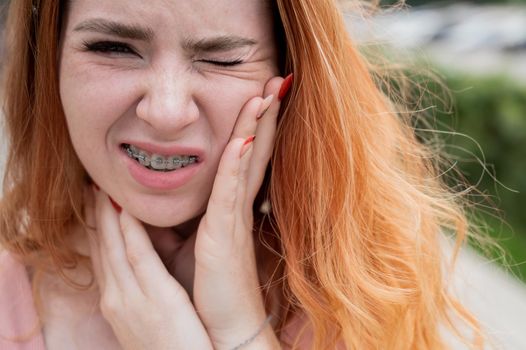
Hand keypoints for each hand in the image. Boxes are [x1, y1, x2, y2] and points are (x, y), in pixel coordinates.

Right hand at [84, 188, 212, 349]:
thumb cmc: (173, 343)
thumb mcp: (146, 314)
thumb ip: (140, 288)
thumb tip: (141, 265)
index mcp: (117, 302)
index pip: (102, 258)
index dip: (97, 230)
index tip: (94, 206)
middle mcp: (118, 298)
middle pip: (102, 249)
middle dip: (96, 218)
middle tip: (91, 188)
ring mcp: (132, 298)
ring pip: (114, 248)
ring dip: (107, 217)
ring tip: (103, 190)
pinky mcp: (157, 297)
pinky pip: (139, 256)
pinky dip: (130, 232)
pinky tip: (126, 210)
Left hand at [85, 75, 287, 349]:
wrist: (224, 328)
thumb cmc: (206, 289)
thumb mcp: (183, 244)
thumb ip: (175, 216)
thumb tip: (150, 196)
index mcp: (229, 208)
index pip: (244, 157)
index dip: (254, 126)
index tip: (260, 95)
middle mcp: (237, 207)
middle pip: (254, 150)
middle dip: (265, 115)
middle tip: (278, 81)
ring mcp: (234, 218)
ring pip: (247, 162)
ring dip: (258, 127)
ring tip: (268, 94)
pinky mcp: (226, 234)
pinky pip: (231, 192)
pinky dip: (237, 164)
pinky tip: (244, 138)